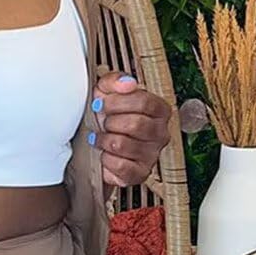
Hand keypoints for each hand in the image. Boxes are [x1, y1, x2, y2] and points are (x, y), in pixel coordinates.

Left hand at [88, 72, 172, 187]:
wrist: (94, 146)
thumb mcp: (106, 92)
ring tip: (100, 138)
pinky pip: (121, 166)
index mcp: (159, 110)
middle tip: (102, 122)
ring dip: (104, 140)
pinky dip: (106, 160)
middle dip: (110, 122)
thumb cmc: (105, 117)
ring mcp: (152, 155)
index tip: (101, 103)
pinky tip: (105, 154)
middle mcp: (160, 133)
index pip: (144, 101)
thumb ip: (115, 80)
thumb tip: (127, 83)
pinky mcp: (141, 174)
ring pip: (124, 145)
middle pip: (135, 124)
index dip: (117, 102)